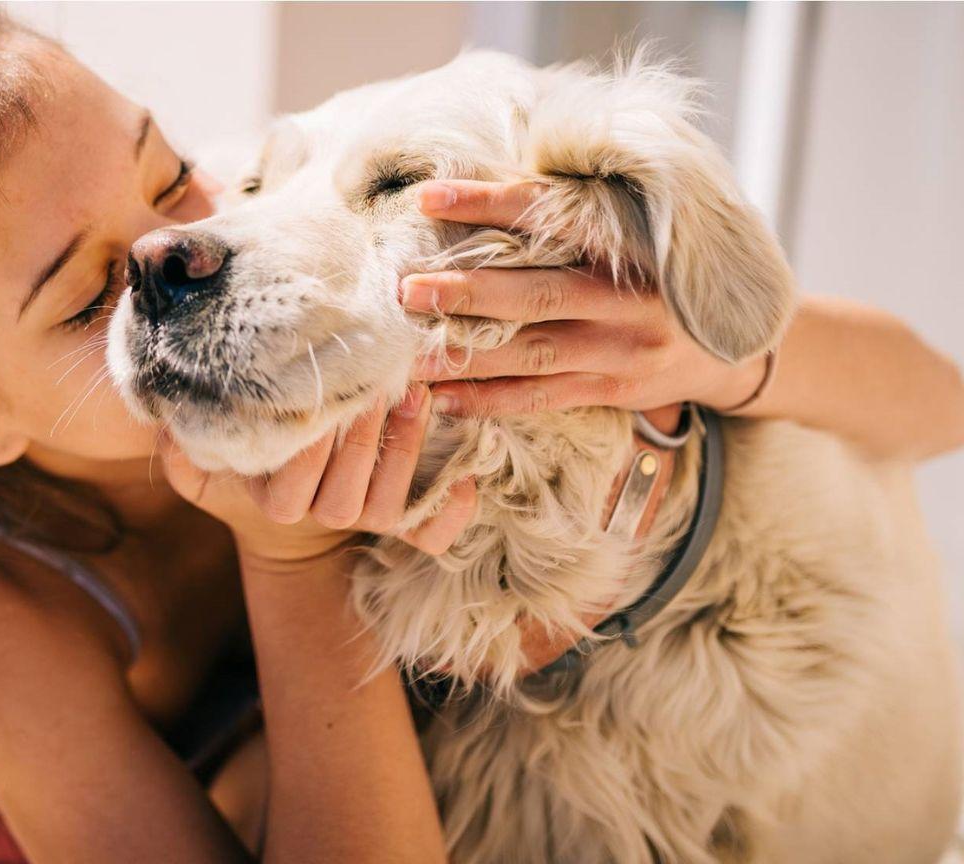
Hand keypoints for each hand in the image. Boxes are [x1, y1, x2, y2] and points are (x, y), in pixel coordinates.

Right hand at [157, 385, 475, 563]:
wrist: (290, 516)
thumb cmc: (249, 467)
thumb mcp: (204, 464)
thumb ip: (181, 447)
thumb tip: (162, 415)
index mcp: (276, 502)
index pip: (291, 484)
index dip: (310, 447)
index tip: (322, 400)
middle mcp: (321, 515)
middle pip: (344, 495)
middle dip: (363, 439)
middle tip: (379, 383)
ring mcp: (363, 520)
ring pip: (386, 505)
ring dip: (405, 453)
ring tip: (418, 397)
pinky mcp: (401, 523)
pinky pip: (430, 536)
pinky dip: (450, 515)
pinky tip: (468, 479)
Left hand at [403, 179, 767, 415]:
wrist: (741, 345)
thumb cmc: (664, 273)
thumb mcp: (640, 232)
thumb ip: (580, 216)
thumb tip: (489, 184)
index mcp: (630, 244)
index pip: (551, 216)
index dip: (489, 204)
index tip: (428, 196)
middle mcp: (627, 298)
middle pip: (534, 294)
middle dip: (465, 293)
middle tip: (406, 289)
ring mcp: (621, 349)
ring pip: (532, 353)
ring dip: (465, 356)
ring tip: (407, 357)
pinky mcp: (614, 391)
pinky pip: (541, 398)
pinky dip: (489, 400)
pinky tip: (442, 399)